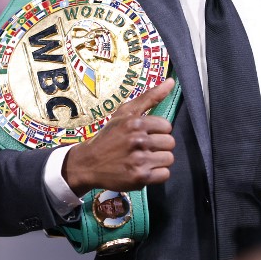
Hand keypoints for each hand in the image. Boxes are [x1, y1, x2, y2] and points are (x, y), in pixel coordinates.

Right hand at [63, 78, 175, 195]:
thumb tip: (171, 82)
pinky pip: (164, 174)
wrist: (88, 162)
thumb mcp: (124, 113)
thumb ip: (150, 97)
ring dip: (159, 160)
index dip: (157, 131)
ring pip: (169, 159)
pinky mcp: (140, 177)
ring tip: (144, 159)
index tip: (145, 135)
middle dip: (159, 146)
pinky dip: (157, 174)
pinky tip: (144, 169)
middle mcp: (138, 140)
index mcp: (136, 122)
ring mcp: (139, 160)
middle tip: (143, 148)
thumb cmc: (109, 136)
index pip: (167, 127)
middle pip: (170, 143)